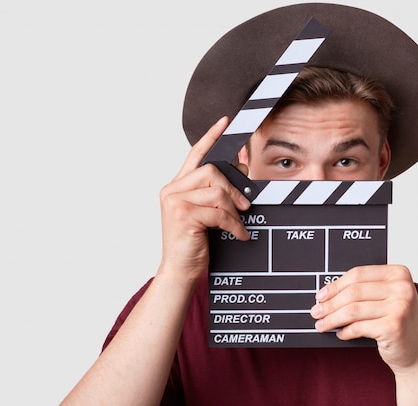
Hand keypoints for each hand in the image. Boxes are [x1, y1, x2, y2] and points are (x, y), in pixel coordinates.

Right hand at [156, 116, 250, 285]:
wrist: (180, 270)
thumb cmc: (194, 242)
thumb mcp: (208, 212)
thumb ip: (218, 191)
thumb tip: (242, 169)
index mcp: (178, 186)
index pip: (196, 154)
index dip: (211, 137)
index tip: (225, 122)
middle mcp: (172, 190)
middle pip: (212, 171)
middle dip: (233, 188)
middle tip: (245, 205)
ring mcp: (175, 201)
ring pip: (217, 191)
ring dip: (233, 210)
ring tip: (237, 224)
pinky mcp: (182, 215)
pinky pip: (219, 212)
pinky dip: (233, 224)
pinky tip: (238, 234)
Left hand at [310, 264, 417, 373]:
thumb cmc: (397, 324)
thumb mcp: (385, 299)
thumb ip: (364, 290)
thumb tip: (327, 292)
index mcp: (399, 273)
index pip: (358, 274)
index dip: (335, 285)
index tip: (321, 295)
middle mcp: (403, 287)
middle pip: (353, 291)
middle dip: (330, 303)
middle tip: (316, 312)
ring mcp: (400, 307)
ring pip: (353, 310)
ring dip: (332, 319)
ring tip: (322, 325)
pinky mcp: (394, 326)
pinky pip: (358, 327)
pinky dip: (346, 331)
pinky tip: (341, 334)